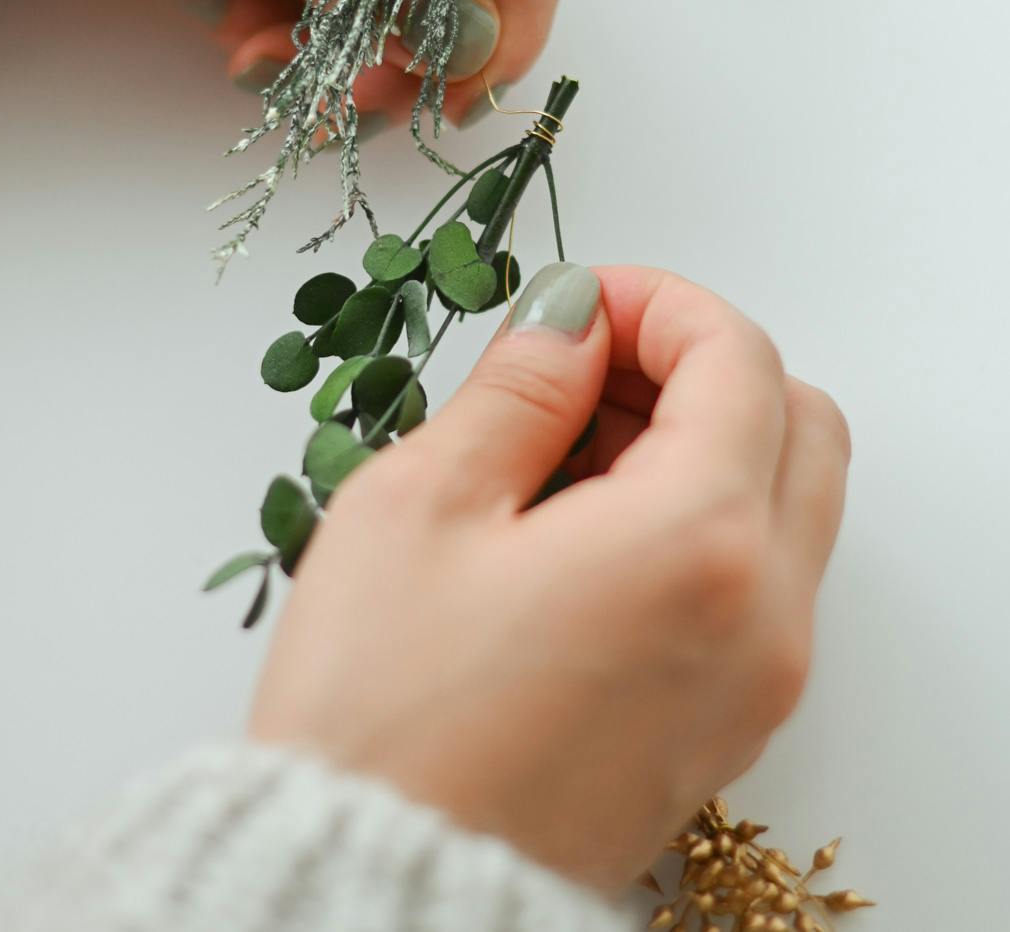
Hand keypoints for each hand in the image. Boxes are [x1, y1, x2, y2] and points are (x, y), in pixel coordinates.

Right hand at [249, 263, 849, 895]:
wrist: (375, 892)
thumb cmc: (379, 712)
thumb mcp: (422, 504)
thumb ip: (519, 387)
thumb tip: (570, 315)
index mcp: (697, 545)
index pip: (741, 359)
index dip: (660, 301)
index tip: (581, 302)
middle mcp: (762, 617)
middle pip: (798, 423)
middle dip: (699, 365)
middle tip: (585, 367)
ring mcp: (757, 682)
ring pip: (786, 501)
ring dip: (702, 440)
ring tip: (564, 449)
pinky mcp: (727, 724)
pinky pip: (756, 581)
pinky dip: (699, 519)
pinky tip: (580, 527)